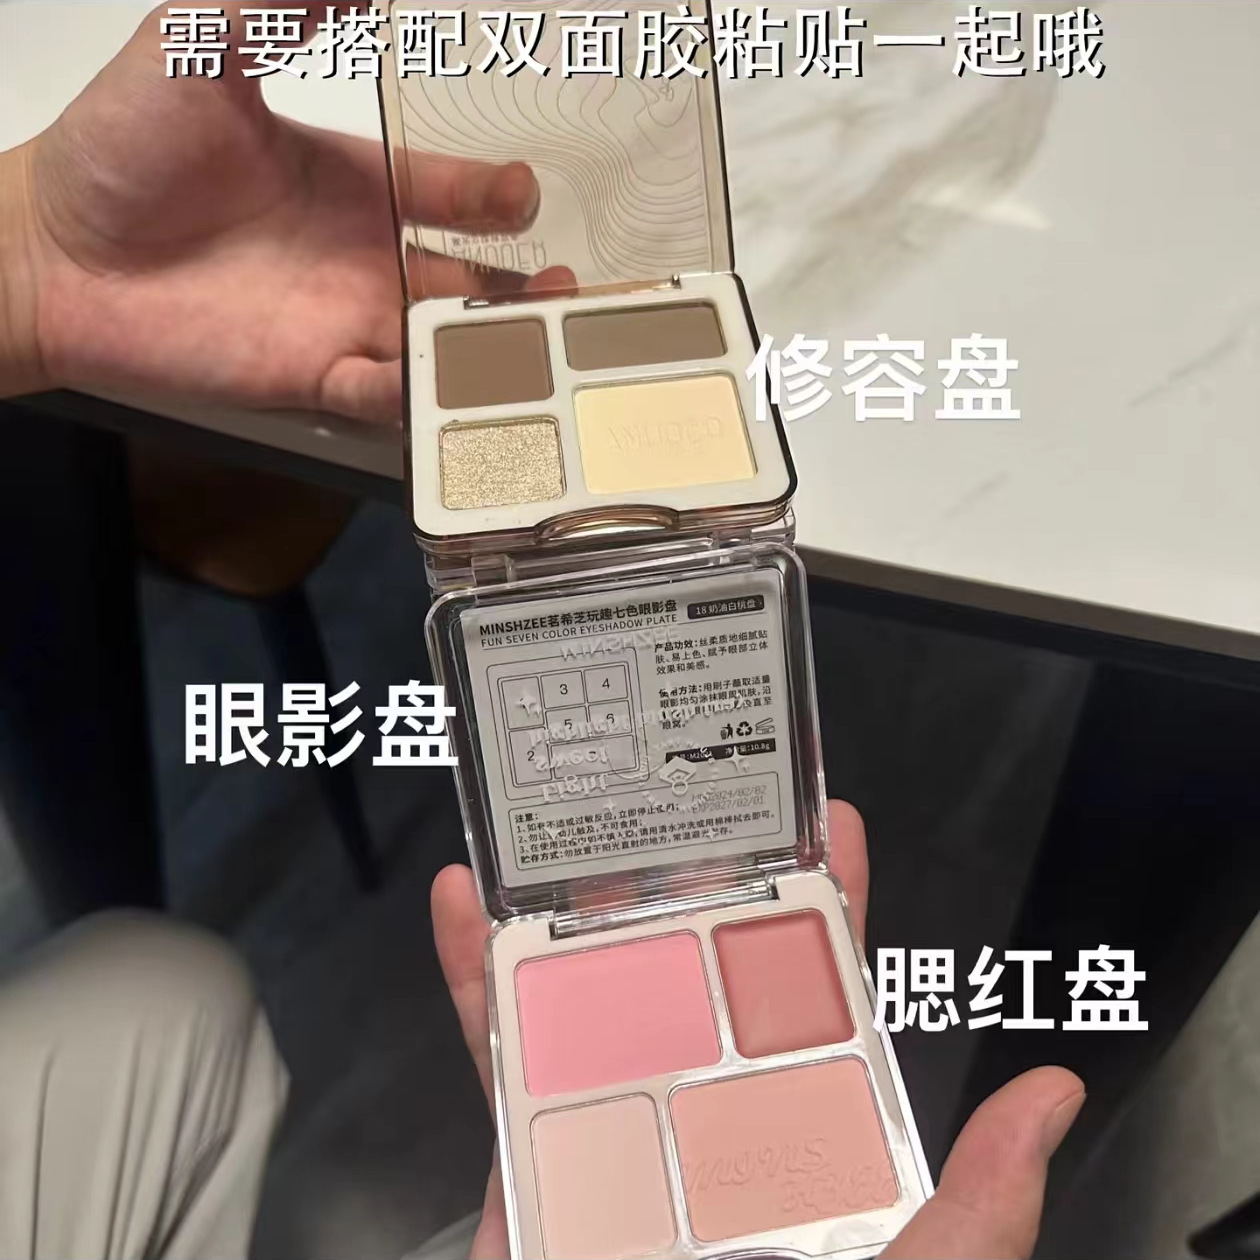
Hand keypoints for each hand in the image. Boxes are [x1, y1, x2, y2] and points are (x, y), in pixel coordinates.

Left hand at [9, 5, 566, 420]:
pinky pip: (391, 396)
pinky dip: (426, 394)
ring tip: (541, 340)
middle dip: (526, 287)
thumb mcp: (203, 46)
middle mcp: (362, 256)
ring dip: (497, 345)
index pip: (449, 192)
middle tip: (570, 290)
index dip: (495, 194)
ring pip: (447, 342)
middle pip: (470, 278)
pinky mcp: (316, 376)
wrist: (55, 251)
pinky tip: (452, 382)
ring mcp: (344, 320)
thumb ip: (284, 8)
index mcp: (354, 182)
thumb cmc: (122, 146)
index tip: (524, 190)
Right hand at [432, 800, 1084, 1259]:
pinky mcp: (535, 1166)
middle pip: (694, 980)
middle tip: (668, 801)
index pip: (820, 1004)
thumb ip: (980, 1205)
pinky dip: (475, 981)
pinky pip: (500, 1064)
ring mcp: (619, 1136)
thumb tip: (1052, 1098)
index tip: (827, 825)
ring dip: (564, 914)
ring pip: (588, 1002)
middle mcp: (708, 1121)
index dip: (826, 912)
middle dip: (680, 888)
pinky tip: (463, 907)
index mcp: (797, 1137)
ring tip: (556, 833)